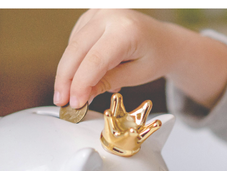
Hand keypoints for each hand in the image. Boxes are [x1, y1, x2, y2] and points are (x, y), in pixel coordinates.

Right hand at [54, 9, 226, 108]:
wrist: (165, 41)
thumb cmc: (156, 57)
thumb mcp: (137, 75)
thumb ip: (108, 82)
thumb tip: (81, 94)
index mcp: (127, 30)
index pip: (95, 60)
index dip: (80, 83)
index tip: (74, 103)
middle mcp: (111, 16)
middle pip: (76, 49)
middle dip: (66, 79)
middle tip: (62, 101)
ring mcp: (100, 12)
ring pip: (72, 45)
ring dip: (70, 71)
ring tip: (81, 92)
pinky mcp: (92, 15)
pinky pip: (76, 39)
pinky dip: (77, 59)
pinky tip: (87, 73)